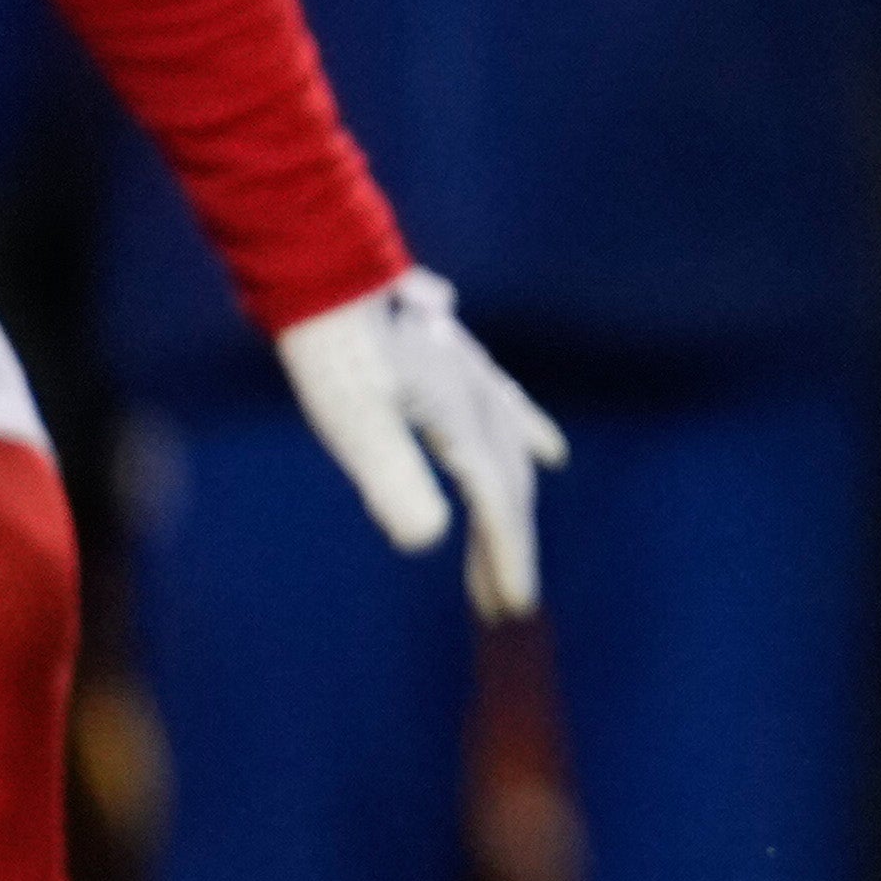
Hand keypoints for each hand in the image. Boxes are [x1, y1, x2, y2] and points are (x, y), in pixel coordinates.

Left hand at [275, 270, 568, 618]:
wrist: (330, 271)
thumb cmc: (336, 352)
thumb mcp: (355, 423)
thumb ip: (392, 479)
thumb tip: (426, 540)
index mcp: (465, 429)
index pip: (497, 509)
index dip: (506, 561)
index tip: (512, 609)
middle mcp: (483, 409)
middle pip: (509, 491)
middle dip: (508, 547)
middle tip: (500, 602)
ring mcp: (476, 385)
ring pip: (511, 459)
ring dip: (513, 508)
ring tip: (512, 552)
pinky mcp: (461, 367)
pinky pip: (511, 414)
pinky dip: (531, 439)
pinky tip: (550, 453)